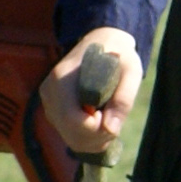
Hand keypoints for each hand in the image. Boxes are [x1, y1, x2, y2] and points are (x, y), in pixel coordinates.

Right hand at [40, 30, 141, 155]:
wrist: (102, 42)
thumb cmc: (118, 55)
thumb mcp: (131, 70)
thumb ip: (123, 98)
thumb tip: (111, 128)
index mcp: (63, 78)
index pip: (72, 119)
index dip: (96, 128)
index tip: (112, 114)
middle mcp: (50, 92)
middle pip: (71, 133)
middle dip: (99, 136)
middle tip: (115, 119)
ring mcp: (49, 103)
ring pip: (71, 139)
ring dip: (96, 139)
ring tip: (109, 118)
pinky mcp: (53, 111)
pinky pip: (71, 137)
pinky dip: (90, 139)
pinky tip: (101, 123)